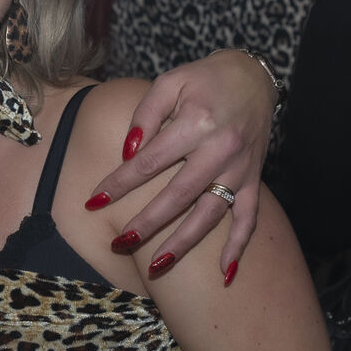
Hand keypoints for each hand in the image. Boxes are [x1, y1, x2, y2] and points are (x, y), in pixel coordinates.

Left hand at [85, 50, 273, 277]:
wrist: (253, 76)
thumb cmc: (203, 78)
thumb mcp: (168, 82)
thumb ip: (145, 114)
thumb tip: (127, 153)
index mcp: (196, 123)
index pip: (150, 162)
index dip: (120, 183)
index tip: (94, 200)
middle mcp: (221, 150)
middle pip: (178, 195)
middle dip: (147, 222)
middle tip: (119, 241)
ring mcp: (241, 168)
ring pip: (210, 214)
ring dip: (183, 243)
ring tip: (155, 265)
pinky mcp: (256, 177)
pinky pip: (250, 218)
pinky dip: (239, 246)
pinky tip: (225, 274)